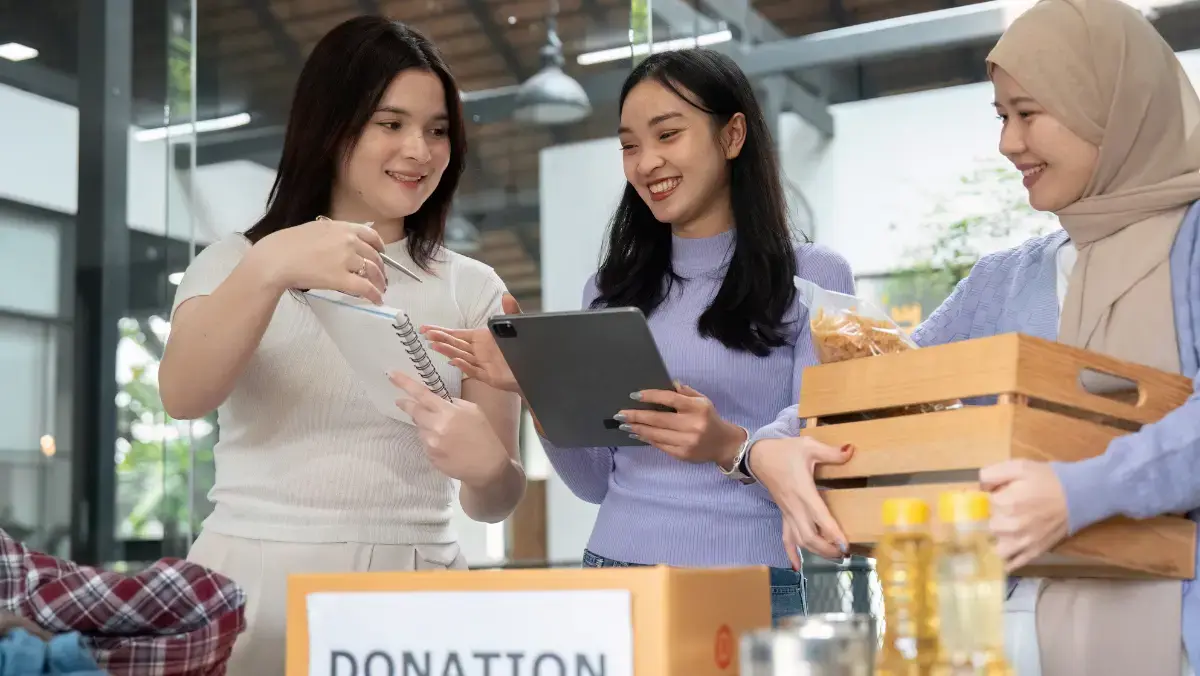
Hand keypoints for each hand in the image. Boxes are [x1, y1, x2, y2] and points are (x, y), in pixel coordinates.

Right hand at [249, 219, 387, 303]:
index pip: (371, 234)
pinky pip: (365, 288)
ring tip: (380, 290)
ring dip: (380, 282)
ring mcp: (346, 259)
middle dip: (380, 268)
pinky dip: (374, 295)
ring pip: (373, 271)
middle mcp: (348, 241)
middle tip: (380, 277)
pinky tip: (377, 300)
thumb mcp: (315, 229)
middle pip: (374, 255)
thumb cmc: (288, 244)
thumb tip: (343, 241)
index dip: (379, 246)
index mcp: (342, 227)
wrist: (276, 258)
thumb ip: (333, 234)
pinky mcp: (342, 278)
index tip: (381, 253)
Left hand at [390, 371, 511, 487]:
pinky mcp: (430, 457)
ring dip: (425, 425)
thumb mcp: (474, 411)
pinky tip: (445, 445)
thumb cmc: (484, 436)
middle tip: (401, 401)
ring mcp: (431, 444)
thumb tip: (440, 401)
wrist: (487, 467)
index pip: (422, 394)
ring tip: (442, 431)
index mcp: (448, 412)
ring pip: (419, 428)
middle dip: (407, 405)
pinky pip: (424, 443)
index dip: (405, 383)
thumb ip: (454, 403)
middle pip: (414, 411)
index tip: (390, 374)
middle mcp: (435, 427)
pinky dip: (431, 440)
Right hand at [420, 294, 521, 392]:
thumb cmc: (522, 348)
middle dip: (440, 339)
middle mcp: (478, 351)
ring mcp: (481, 364)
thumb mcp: (516, 325)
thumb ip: (510, 311)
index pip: (457, 334)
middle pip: (455, 345)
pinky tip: (454, 361)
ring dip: (448, 351)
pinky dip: (464, 366)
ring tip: (434, 346)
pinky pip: (474, 371)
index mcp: (481, 338)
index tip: (426, 329)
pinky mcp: (488, 376)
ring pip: (461, 356)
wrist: (534, 368)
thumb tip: (506, 295)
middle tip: (426, 335)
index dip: (442, 331)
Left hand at [616, 384, 746, 464]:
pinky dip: (646, 439)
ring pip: (656, 434)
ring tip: (624, 425)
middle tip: (620, 414)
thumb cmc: (710, 418)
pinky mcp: (682, 454)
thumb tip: (668, 383)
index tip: (634, 395)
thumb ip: (686, 392)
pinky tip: (637, 434)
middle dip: (636, 416)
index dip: (650, 396)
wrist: (724, 444)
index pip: (670, 399)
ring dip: (637, 429)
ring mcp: (686, 441)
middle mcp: (692, 424)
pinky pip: (660, 445)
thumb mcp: (703, 401)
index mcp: (697, 408)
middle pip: (658, 419)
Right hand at [750, 437, 854, 566]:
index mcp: (803, 491)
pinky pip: (786, 537)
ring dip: (816, 552)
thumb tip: (851, 450)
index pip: (820, 518)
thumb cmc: (784, 451)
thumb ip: (831, 452)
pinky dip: (791, 553)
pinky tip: (796, 567)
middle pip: (810, 537)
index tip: (846, 545)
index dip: (833, 533)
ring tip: (834, 556)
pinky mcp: (783, 514)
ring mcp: (788, 513)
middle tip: (845, 553)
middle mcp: (795, 507)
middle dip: (828, 549)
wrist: (758, 456)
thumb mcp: (809, 446)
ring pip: (800, 540)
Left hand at [980, 459, 1069, 570]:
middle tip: (999, 514)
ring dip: (993, 544)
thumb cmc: (1047, 479)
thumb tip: (978, 487)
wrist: (1079, 495)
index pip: (983, 505)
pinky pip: (1012, 564)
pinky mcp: (1034, 552)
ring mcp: (1023, 542)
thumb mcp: (1018, 466)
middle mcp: (1012, 526)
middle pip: (986, 527)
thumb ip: (993, 473)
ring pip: (994, 550)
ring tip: (995, 537)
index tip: (995, 496)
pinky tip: (998, 557)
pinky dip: (1003, 563)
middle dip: (989, 520)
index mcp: (1006, 503)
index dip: (987, 500)